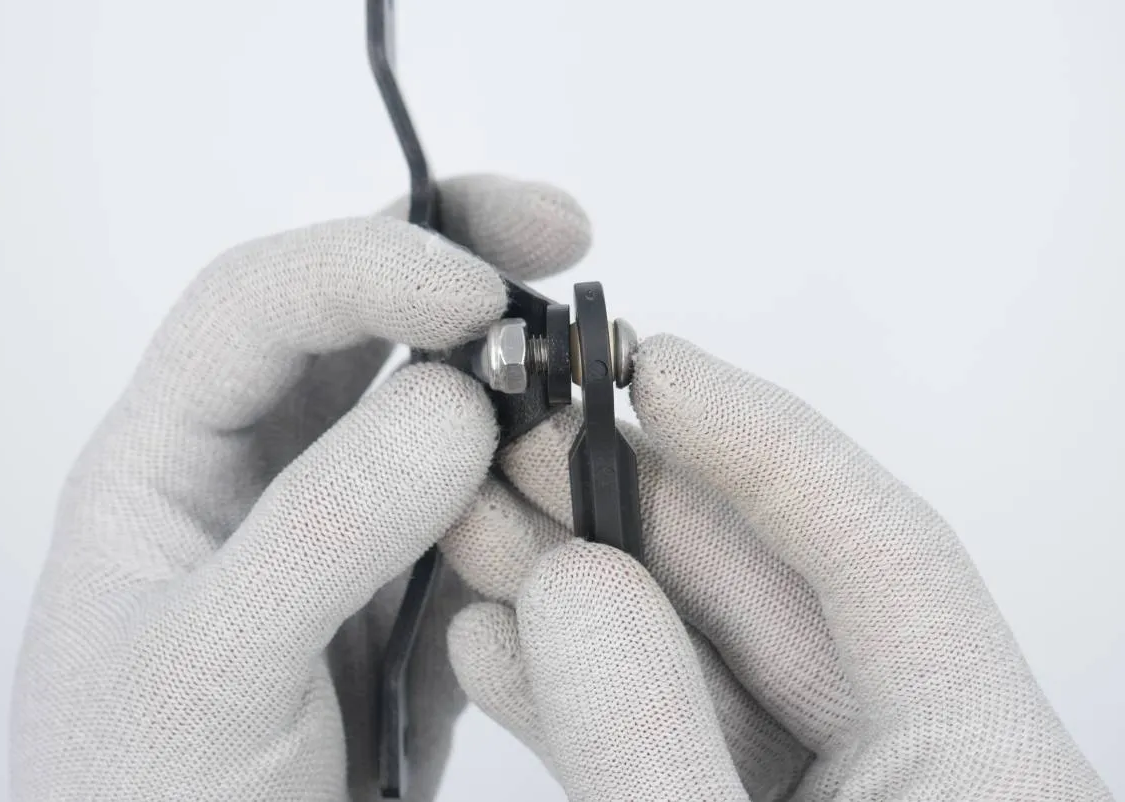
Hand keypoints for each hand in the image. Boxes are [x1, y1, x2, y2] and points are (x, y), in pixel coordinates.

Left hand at [9, 175, 591, 800]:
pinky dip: (540, 497)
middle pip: (355, 320)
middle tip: (562, 237)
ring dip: (514, 388)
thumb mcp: (209, 669)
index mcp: (168, 464)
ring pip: (435, 415)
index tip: (481, 291)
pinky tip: (582, 504)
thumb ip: (320, 530)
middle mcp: (258, 477)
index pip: (259, 306)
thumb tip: (453, 404)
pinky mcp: (412, 597)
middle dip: (457, 261)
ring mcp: (343, 533)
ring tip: (590, 388)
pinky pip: (485, 516)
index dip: (367, 268)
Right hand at [443, 334, 1112, 800]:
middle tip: (520, 430)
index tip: (652, 365)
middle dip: (626, 503)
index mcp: (981, 766)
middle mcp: (909, 763)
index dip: (764, 441)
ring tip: (477, 517)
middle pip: (768, 589)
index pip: (884, 551)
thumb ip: (654, 745)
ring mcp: (819, 799)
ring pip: (695, 660)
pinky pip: (659, 737)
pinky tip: (496, 639)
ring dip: (577, 590)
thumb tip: (566, 584)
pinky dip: (576, 691)